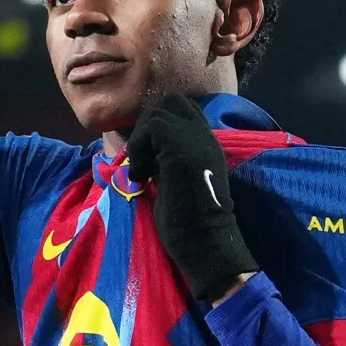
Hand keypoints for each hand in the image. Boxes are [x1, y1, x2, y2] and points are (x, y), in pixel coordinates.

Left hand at [124, 94, 257, 301]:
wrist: (205, 242)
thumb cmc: (191, 226)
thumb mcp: (177, 185)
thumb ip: (168, 165)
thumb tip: (143, 158)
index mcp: (207, 146)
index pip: (183, 112)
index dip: (159, 127)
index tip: (149, 159)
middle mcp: (205, 137)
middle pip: (172, 102)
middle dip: (149, 125)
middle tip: (143, 159)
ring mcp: (195, 139)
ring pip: (159, 112)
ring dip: (142, 140)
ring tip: (142, 171)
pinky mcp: (181, 147)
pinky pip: (153, 127)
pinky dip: (139, 148)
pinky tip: (141, 176)